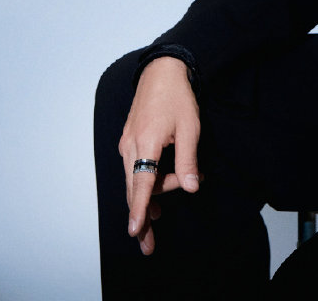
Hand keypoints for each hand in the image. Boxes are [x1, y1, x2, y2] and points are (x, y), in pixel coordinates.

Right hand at [118, 56, 200, 254]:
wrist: (161, 72)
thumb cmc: (177, 97)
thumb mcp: (190, 128)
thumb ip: (188, 161)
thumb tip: (190, 188)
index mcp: (146, 143)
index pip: (141, 183)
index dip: (138, 209)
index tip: (135, 231)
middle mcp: (130, 147)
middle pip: (135, 188)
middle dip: (141, 216)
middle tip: (149, 244)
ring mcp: (127, 144)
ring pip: (134, 180)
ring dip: (148, 197)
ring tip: (158, 218)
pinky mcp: (129, 142)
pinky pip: (134, 170)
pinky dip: (144, 183)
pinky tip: (154, 194)